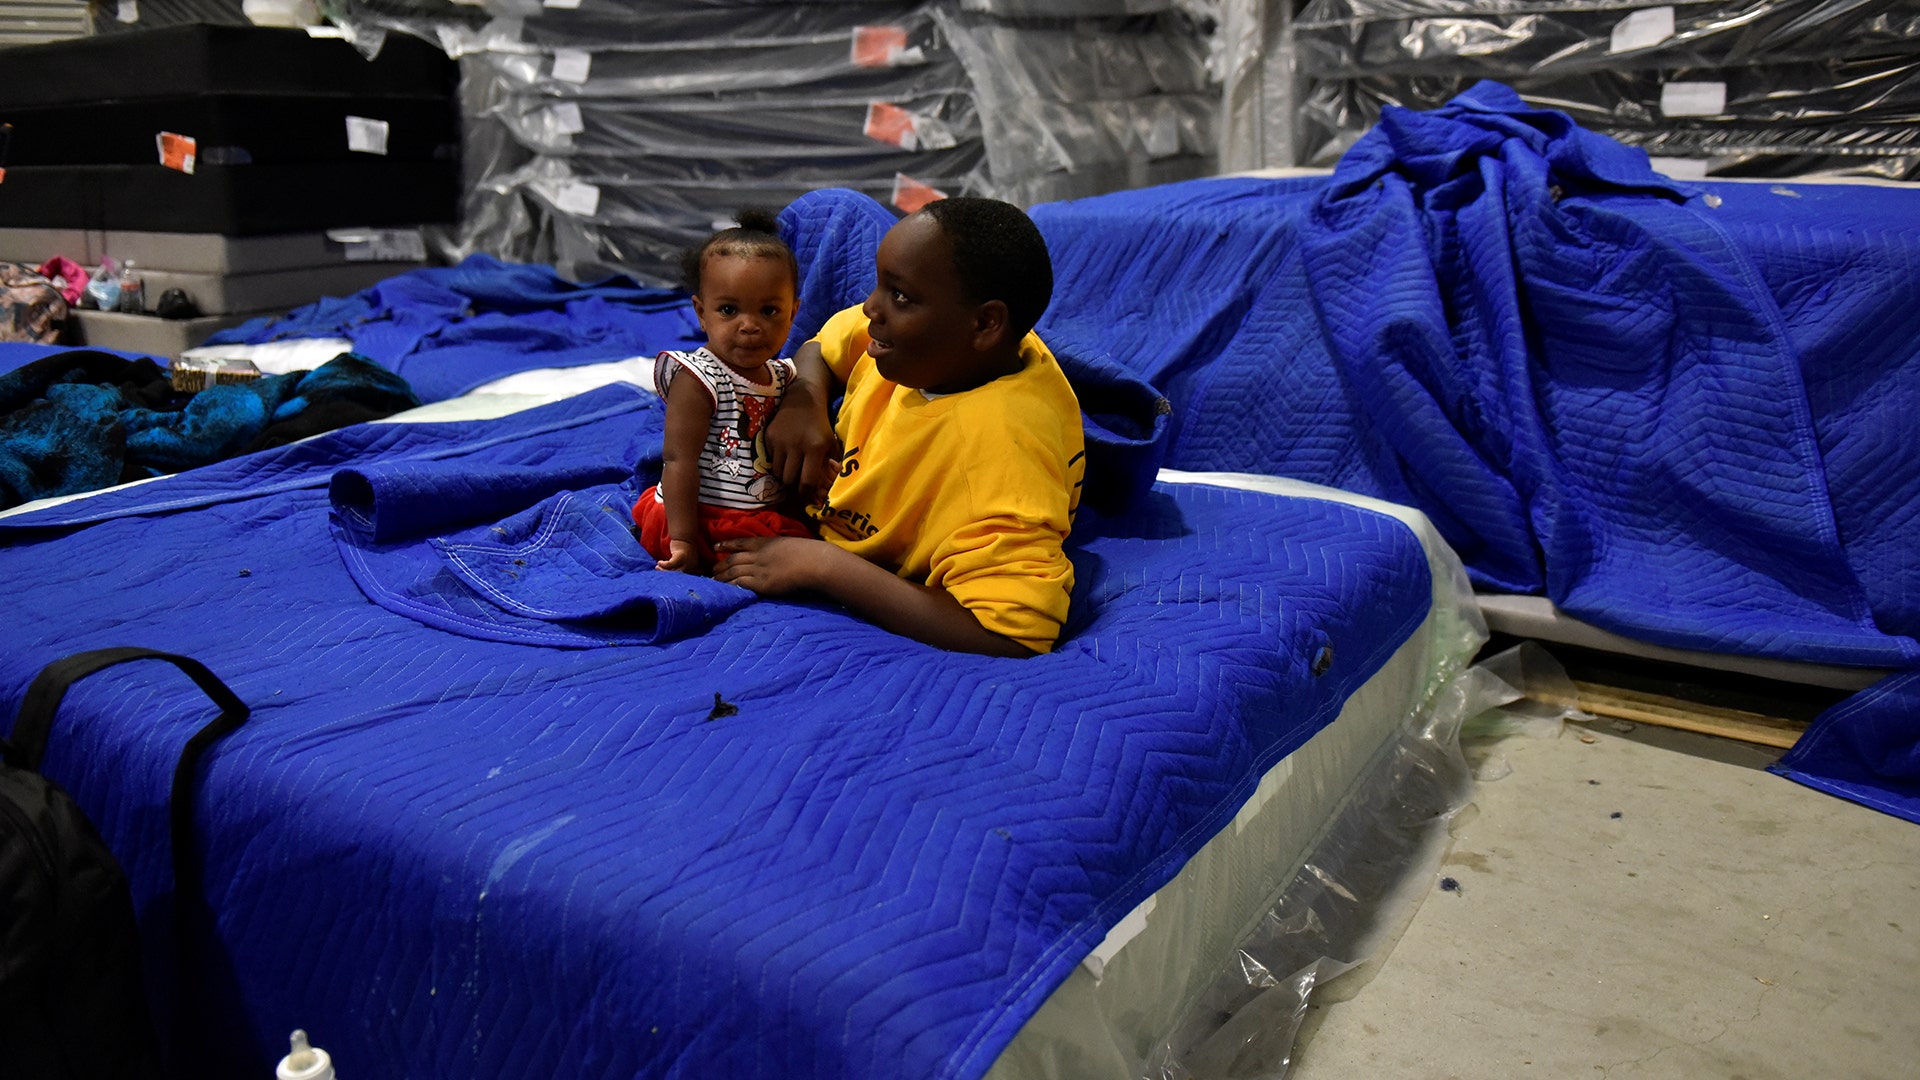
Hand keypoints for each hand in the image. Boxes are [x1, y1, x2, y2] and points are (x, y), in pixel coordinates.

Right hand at [656, 539, 707, 575]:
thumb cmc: (683, 548)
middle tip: (658, 571)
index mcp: (693, 568)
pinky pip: (670, 564)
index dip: (673, 577)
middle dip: (667, 574)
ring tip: (657, 567)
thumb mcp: (685, 559)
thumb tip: (670, 574)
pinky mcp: (681, 556)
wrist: (685, 535)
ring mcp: (687, 561)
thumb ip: (681, 567)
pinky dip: (664, 564)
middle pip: (678, 575)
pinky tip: (659, 562)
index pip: (683, 578)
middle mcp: (692, 566)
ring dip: (663, 570)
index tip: (664, 576)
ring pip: (673, 571)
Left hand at [712, 535, 840, 596]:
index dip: (726, 545)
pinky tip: (724, 589)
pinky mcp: (762, 584)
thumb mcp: (788, 544)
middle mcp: (757, 555)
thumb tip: (776, 553)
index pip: (740, 542)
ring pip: (733, 572)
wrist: (813, 562)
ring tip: (713, 582)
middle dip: (720, 565)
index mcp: (765, 542)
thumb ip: (777, 549)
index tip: (716, 546)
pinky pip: (741, 584)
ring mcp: (759, 569)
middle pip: (733, 559)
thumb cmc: (808, 553)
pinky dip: (730, 586)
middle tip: (712, 570)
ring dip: (721, 577)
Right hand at [765, 396, 839, 505]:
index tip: (806, 495)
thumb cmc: (820, 426)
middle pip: (789, 479)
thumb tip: (827, 490)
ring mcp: (780, 441)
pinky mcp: (769, 436)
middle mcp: (796, 445)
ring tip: (791, 469)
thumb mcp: (831, 444)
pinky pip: (770, 459)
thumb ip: (832, 465)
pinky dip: (776, 462)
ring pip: (777, 472)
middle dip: (793, 484)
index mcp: (815, 449)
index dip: (805, 493)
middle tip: (797, 481)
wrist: (803, 400)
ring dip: (783, 475)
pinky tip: (784, 455)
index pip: (806, 482)